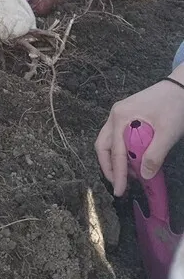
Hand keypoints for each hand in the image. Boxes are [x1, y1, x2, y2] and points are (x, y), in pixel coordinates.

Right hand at [95, 68, 183, 196]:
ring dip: (114, 160)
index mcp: (121, 117)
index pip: (115, 151)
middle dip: (108, 167)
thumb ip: (155, 155)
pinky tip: (134, 160)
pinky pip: (116, 137)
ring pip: (107, 141)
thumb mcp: (168, 133)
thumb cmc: (174, 106)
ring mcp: (119, 114)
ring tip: (130, 176)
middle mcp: (115, 115)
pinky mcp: (126, 115)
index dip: (117, 173)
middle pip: (102, 145)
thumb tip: (145, 176)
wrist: (181, 86)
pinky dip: (121, 152)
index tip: (120, 191)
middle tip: (120, 185)